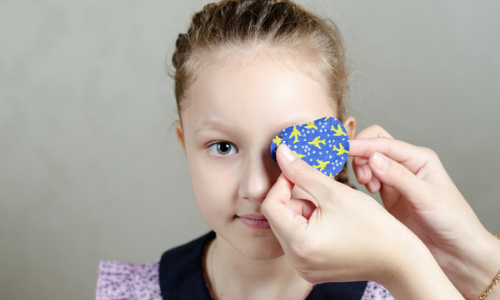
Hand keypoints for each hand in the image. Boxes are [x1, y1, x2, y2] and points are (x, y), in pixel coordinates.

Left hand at [261, 144, 459, 299]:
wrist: (399, 260)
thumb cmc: (374, 227)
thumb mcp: (335, 192)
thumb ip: (303, 171)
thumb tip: (281, 152)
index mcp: (299, 244)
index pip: (271, 205)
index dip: (283, 183)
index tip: (301, 173)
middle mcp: (296, 261)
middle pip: (279, 216)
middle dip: (296, 198)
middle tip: (323, 192)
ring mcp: (304, 267)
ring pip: (289, 226)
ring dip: (305, 210)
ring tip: (332, 210)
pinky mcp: (312, 269)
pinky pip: (299, 239)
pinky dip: (310, 225)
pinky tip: (333, 223)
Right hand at [350, 125, 499, 296]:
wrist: (455, 251)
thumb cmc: (451, 222)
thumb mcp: (425, 198)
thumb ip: (398, 177)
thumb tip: (372, 158)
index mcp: (419, 158)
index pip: (384, 142)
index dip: (362, 145)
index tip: (342, 150)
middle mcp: (407, 165)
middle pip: (374, 145)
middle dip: (362, 156)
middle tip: (362, 179)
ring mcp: (397, 179)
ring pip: (369, 161)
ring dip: (362, 169)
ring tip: (368, 188)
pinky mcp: (389, 194)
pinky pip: (369, 178)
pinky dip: (363, 181)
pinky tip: (369, 194)